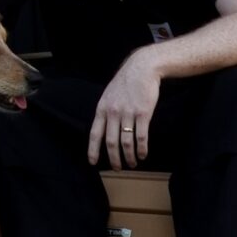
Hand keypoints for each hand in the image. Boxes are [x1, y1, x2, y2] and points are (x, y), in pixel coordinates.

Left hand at [89, 49, 160, 169]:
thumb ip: (106, 111)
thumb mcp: (109, 95)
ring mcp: (128, 113)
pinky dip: (142, 149)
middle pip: (111, 142)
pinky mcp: (143, 113)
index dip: (93, 149)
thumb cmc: (126, 83)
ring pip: (126, 142)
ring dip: (129, 156)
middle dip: (114, 159)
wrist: (142, 68)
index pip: (95, 133)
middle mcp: (113, 112)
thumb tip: (103, 129)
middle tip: (117, 168)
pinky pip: (141, 137)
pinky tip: (143, 155)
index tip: (93, 162)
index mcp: (102, 108)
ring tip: (132, 163)